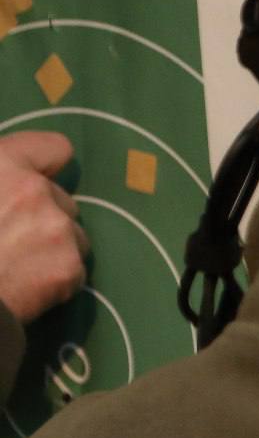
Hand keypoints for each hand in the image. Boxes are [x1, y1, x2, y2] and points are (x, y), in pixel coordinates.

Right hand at [0, 132, 87, 325]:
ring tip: (14, 266)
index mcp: (2, 164)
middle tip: (8, 238)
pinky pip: (72, 271)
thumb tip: (9, 186)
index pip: (55, 148)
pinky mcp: (69, 268)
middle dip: (42, 216)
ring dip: (53, 248)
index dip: (46, 166)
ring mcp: (58, 229)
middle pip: (61, 199)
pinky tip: (23, 289)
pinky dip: (54, 281)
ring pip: (73, 236)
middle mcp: (36, 190)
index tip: (35, 181)